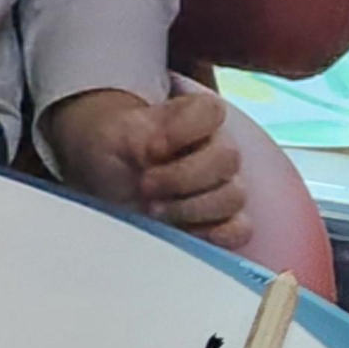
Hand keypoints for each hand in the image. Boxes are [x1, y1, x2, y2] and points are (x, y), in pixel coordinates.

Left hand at [41, 84, 250, 247]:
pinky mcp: (221, 221)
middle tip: (145, 186)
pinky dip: (216, 235)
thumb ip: (134, 136)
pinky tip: (186, 233)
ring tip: (154, 211)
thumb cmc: (115, 151)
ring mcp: (223, 185)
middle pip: (227, 159)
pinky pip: (240, 230)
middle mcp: (217, 149)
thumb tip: (155, 153)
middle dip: (181, 177)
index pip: (212, 112)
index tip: (151, 148)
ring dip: (190, 208)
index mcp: (196, 118)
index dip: (183, 131)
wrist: (108, 179)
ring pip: (233, 197)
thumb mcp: (112, 135)